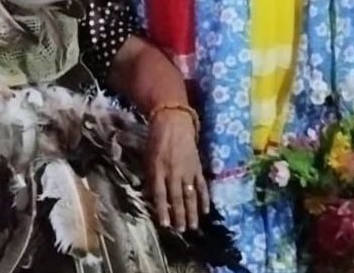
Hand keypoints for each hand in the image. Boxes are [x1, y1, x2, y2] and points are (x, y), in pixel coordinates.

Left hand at [145, 110, 209, 231]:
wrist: (174, 122)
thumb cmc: (156, 141)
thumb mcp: (148, 158)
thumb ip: (149, 178)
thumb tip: (148, 197)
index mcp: (159, 169)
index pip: (160, 194)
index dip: (162, 210)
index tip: (165, 224)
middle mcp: (173, 172)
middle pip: (177, 197)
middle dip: (179, 215)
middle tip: (181, 230)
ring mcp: (187, 170)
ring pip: (190, 194)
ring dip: (192, 212)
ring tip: (193, 226)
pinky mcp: (197, 167)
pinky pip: (202, 185)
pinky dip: (204, 198)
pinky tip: (205, 210)